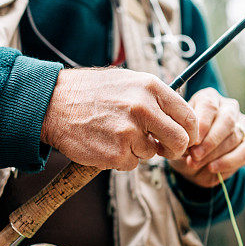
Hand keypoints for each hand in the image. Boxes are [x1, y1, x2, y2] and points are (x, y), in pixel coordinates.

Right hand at [41, 68, 198, 169]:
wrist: (53, 103)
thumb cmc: (92, 92)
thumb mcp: (128, 81)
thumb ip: (155, 98)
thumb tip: (181, 119)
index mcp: (151, 87)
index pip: (188, 116)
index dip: (191, 132)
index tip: (186, 138)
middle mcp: (143, 108)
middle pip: (180, 141)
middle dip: (175, 150)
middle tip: (165, 149)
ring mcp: (130, 132)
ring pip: (152, 153)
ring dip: (139, 150)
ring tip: (117, 134)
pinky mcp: (116, 154)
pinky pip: (132, 164)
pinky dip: (121, 158)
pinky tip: (105, 143)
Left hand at [169, 87, 244, 187]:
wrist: (193, 157)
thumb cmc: (184, 140)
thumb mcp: (179, 135)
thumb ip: (184, 138)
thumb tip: (192, 148)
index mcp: (209, 97)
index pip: (210, 105)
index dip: (202, 124)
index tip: (192, 142)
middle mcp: (229, 107)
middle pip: (227, 120)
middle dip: (210, 141)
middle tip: (195, 156)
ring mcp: (242, 124)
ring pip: (235, 136)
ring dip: (215, 153)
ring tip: (197, 164)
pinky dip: (228, 162)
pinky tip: (212, 168)